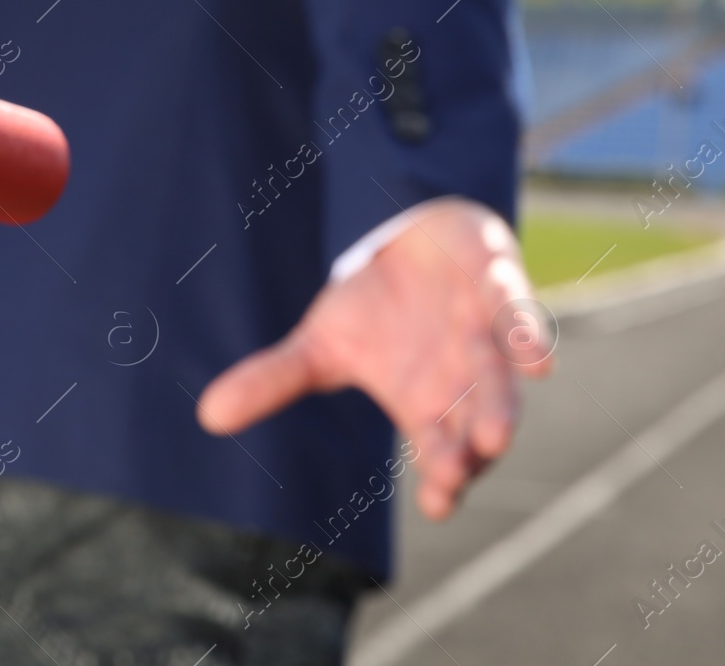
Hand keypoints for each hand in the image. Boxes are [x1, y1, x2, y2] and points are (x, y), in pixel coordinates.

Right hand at [197, 199, 550, 519]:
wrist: (416, 240)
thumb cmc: (375, 309)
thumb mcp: (318, 345)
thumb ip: (273, 380)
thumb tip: (206, 415)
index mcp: (424, 403)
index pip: (440, 454)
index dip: (443, 479)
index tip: (437, 503)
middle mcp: (461, 380)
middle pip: (471, 425)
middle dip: (467, 450)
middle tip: (456, 473)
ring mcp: (485, 336)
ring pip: (499, 379)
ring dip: (498, 405)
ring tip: (493, 437)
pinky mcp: (500, 289)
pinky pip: (518, 315)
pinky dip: (528, 335)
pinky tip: (538, 360)